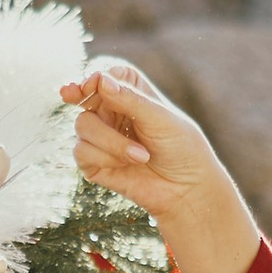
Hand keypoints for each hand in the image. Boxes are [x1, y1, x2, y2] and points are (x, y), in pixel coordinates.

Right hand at [61, 60, 260, 272]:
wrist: (192, 199)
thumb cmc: (189, 155)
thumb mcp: (163, 121)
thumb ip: (128, 99)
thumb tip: (97, 78)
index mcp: (134, 92)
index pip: (103, 73)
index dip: (88, 77)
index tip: (81, 86)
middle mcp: (115, 113)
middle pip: (85, 101)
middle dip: (105, 118)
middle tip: (127, 134)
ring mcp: (102, 140)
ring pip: (80, 131)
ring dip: (111, 147)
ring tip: (143, 160)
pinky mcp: (95, 167)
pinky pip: (81, 158)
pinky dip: (106, 165)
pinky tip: (133, 173)